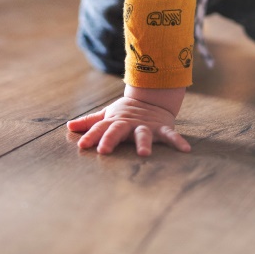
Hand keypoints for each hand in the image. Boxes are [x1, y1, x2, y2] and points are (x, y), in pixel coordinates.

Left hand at [67, 87, 190, 155]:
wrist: (151, 99)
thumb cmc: (125, 113)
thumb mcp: (107, 115)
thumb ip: (90, 122)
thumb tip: (69, 126)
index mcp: (114, 121)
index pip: (99, 129)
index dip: (90, 136)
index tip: (81, 146)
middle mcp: (128, 124)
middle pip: (117, 131)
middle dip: (110, 139)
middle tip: (104, 150)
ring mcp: (146, 125)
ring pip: (143, 134)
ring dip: (143, 143)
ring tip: (144, 154)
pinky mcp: (162, 127)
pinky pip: (170, 135)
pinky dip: (178, 141)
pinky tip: (185, 150)